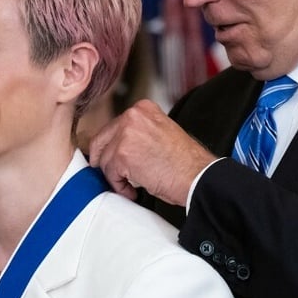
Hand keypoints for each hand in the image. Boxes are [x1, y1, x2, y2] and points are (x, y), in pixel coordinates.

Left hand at [88, 99, 217, 205]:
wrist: (196, 175)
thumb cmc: (184, 161)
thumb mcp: (160, 133)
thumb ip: (139, 133)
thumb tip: (118, 145)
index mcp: (143, 108)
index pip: (113, 126)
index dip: (111, 146)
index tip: (112, 157)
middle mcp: (132, 116)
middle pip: (101, 141)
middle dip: (105, 160)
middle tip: (113, 174)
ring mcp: (125, 134)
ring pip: (104, 160)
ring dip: (116, 176)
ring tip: (131, 185)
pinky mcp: (121, 154)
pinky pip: (110, 174)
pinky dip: (119, 186)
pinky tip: (133, 190)